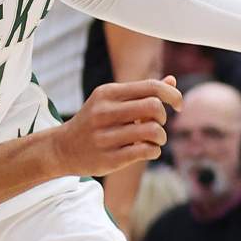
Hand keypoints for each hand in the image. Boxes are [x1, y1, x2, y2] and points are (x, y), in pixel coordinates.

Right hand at [48, 76, 182, 177]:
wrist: (62, 148)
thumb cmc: (94, 121)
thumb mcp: (110, 101)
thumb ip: (141, 92)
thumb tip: (172, 81)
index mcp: (107, 93)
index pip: (150, 86)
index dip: (172, 94)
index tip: (178, 105)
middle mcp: (104, 112)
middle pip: (154, 107)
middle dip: (163, 116)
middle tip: (157, 123)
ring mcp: (105, 136)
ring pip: (153, 131)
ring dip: (160, 137)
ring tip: (154, 139)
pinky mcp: (109, 159)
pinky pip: (146, 151)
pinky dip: (154, 151)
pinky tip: (147, 150)